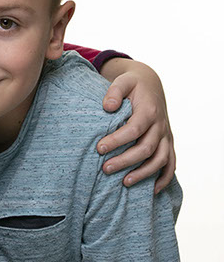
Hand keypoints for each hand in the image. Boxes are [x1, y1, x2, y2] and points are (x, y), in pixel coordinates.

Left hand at [97, 59, 174, 192]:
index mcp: (149, 111)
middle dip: (126, 161)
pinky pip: (170, 163)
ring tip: (124, 183)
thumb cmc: (132, 85)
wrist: (150, 84)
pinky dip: (164, 178)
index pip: (134, 129)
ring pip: (160, 160)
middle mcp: (160, 125)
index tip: (99, 148)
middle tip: (105, 168)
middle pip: (146, 148)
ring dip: (144, 173)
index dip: (117, 140)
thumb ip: (114, 92)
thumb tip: (107, 107)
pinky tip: (152, 190)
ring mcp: (165, 136)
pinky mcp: (167, 143)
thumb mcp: (122, 81)